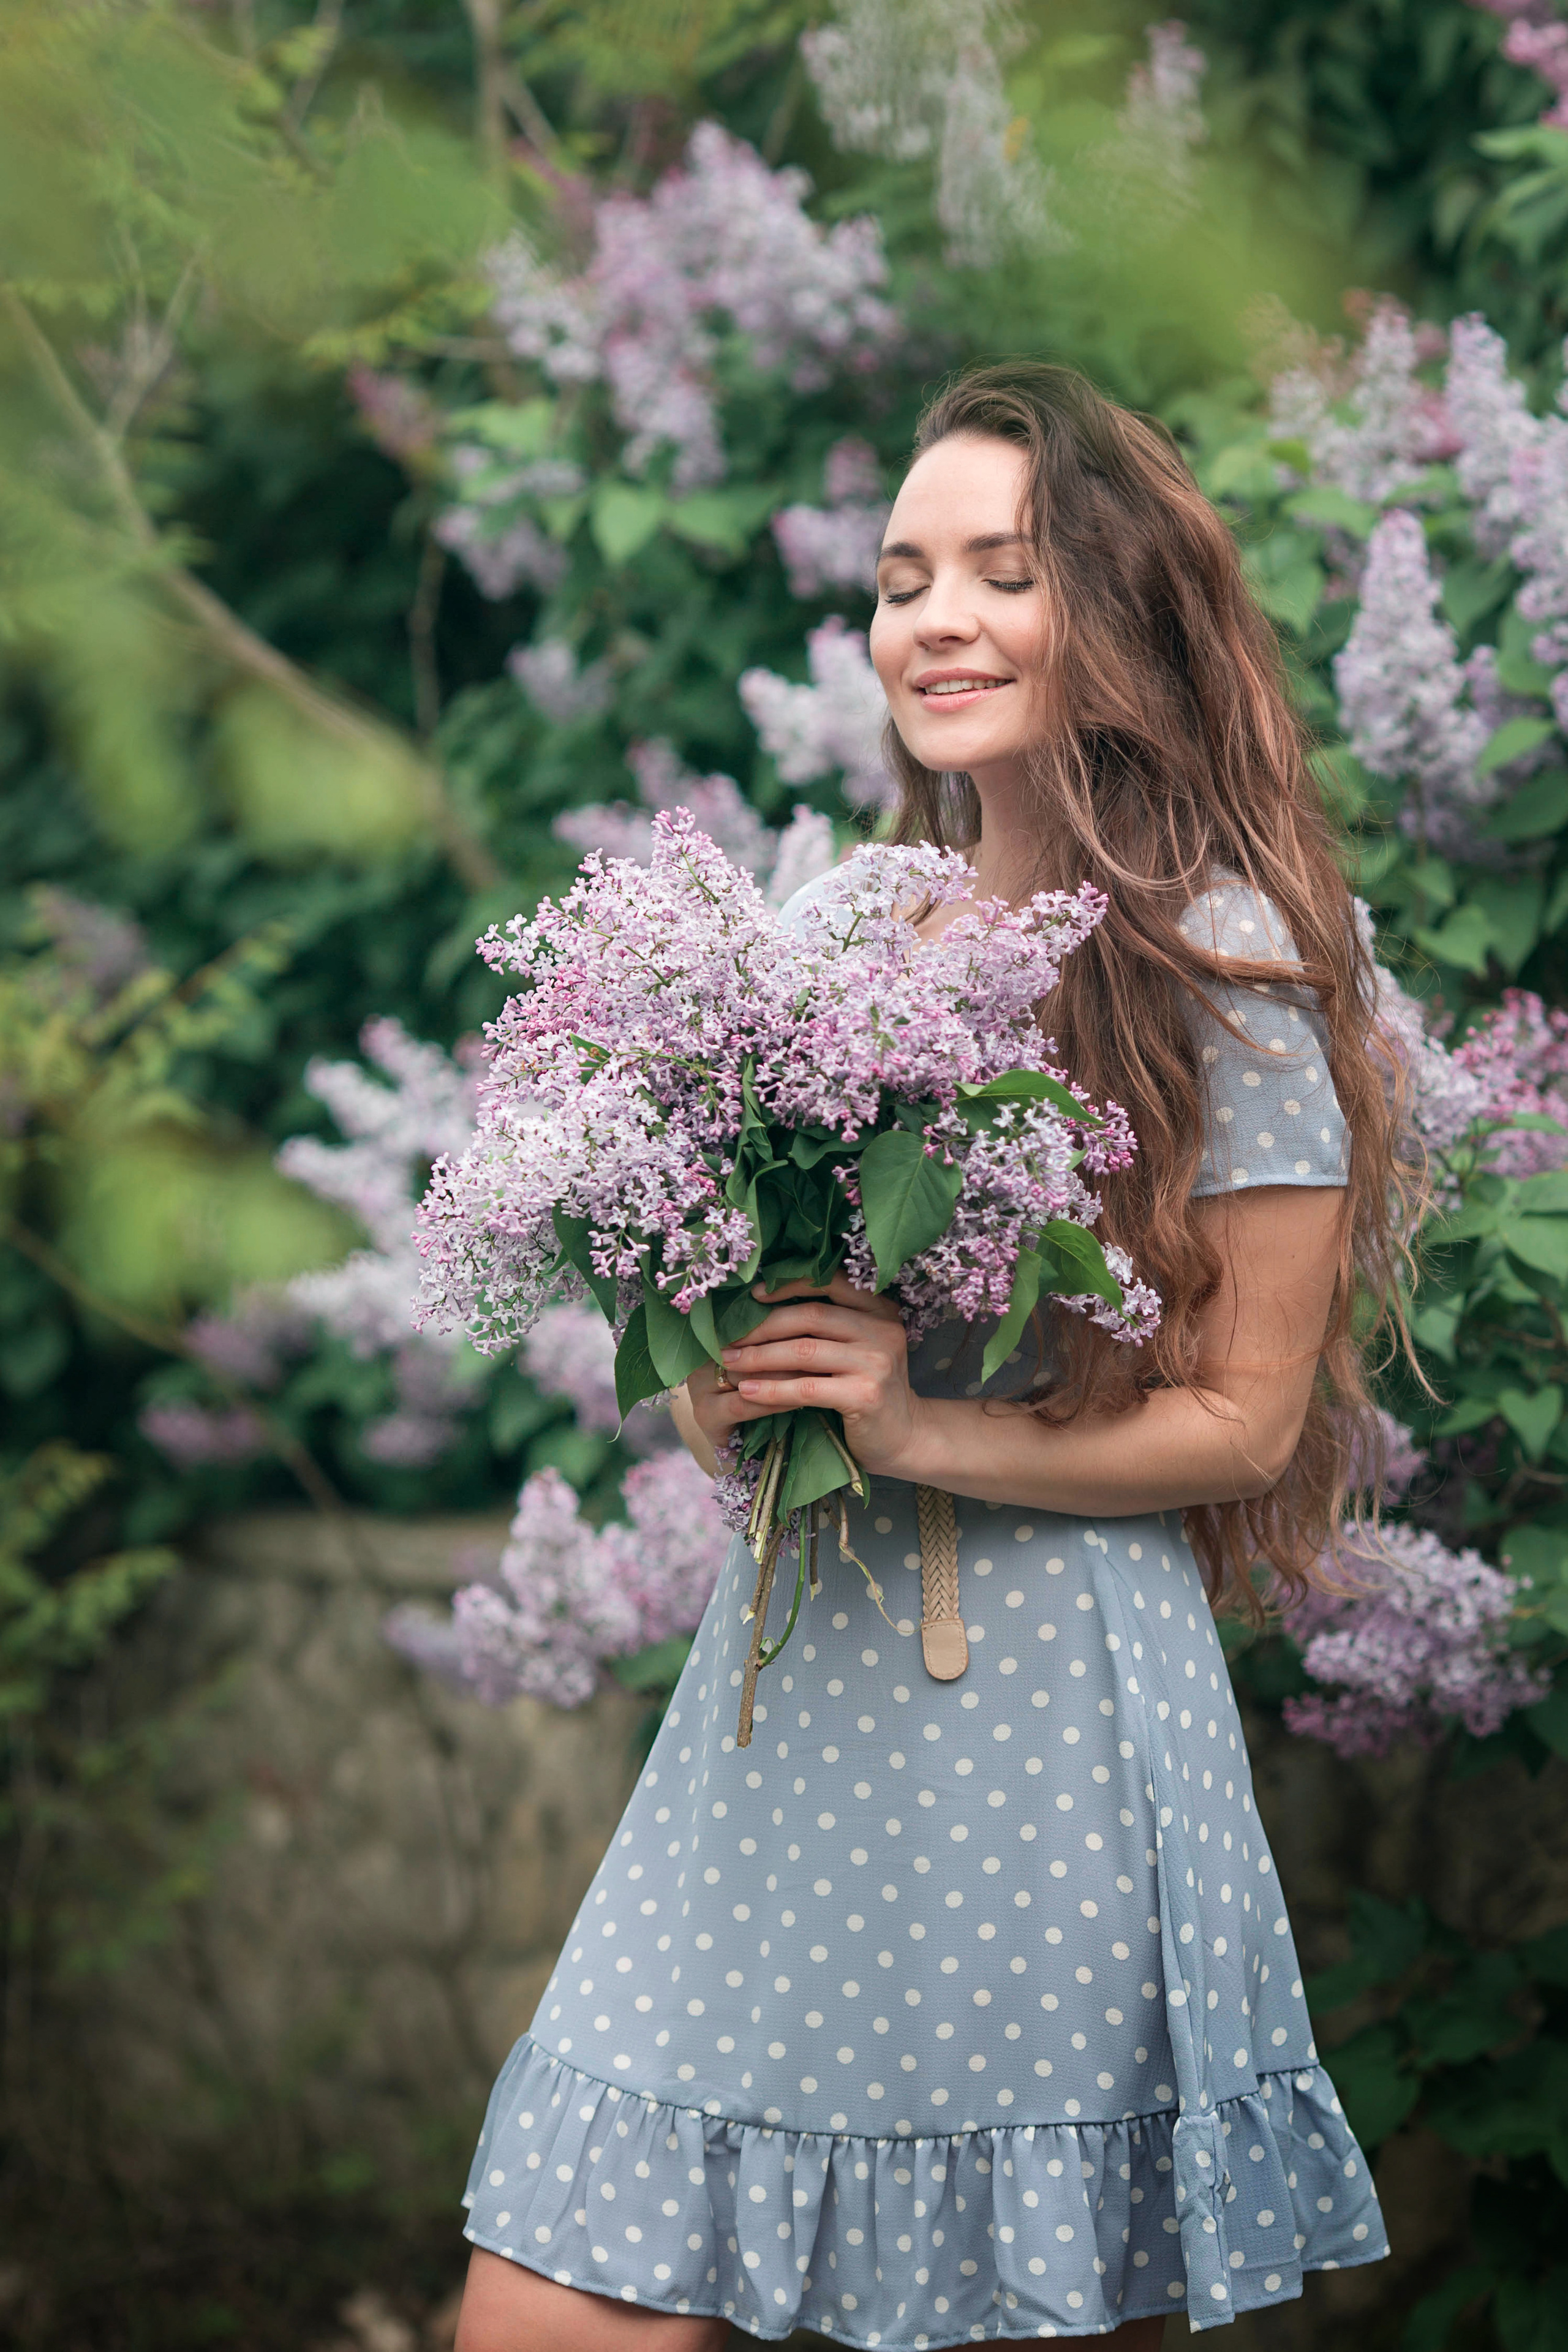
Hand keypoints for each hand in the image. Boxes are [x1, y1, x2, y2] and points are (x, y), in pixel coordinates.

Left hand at [686, 1270, 927, 1480]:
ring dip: (759, 1357)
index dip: (789, 1284)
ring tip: (730, 1363)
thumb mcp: (857, 1348)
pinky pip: (806, 1388)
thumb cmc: (867, 1389)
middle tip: (727, 1339)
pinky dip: (772, 1389)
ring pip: (803, 1351)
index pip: (831, 1282)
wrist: (903, 1438)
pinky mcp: (865, 1395)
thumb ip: (828, 1326)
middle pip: (810, 1316)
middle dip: (762, 1327)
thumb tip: (762, 1307)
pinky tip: (748, 1391)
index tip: (753, 1295)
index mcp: (880, 1309)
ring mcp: (876, 1362)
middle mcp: (882, 1330)